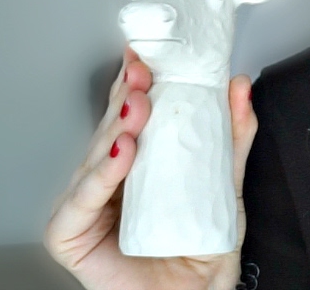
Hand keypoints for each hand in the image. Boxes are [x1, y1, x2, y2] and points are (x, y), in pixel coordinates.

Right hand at [44, 47, 258, 289]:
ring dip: (116, 128)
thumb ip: (233, 139)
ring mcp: (85, 208)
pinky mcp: (70, 237)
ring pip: (93, 158)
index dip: (134, 85)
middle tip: (145, 74)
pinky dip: (99, 175)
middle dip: (126, 99)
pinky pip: (80, 202)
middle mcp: (106, 182)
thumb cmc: (200, 252)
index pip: (129, 118)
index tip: (148, 56)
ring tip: (138, 108)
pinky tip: (120, 153)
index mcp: (136, 167)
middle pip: (109, 132)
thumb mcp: (225, 187)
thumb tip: (239, 86)